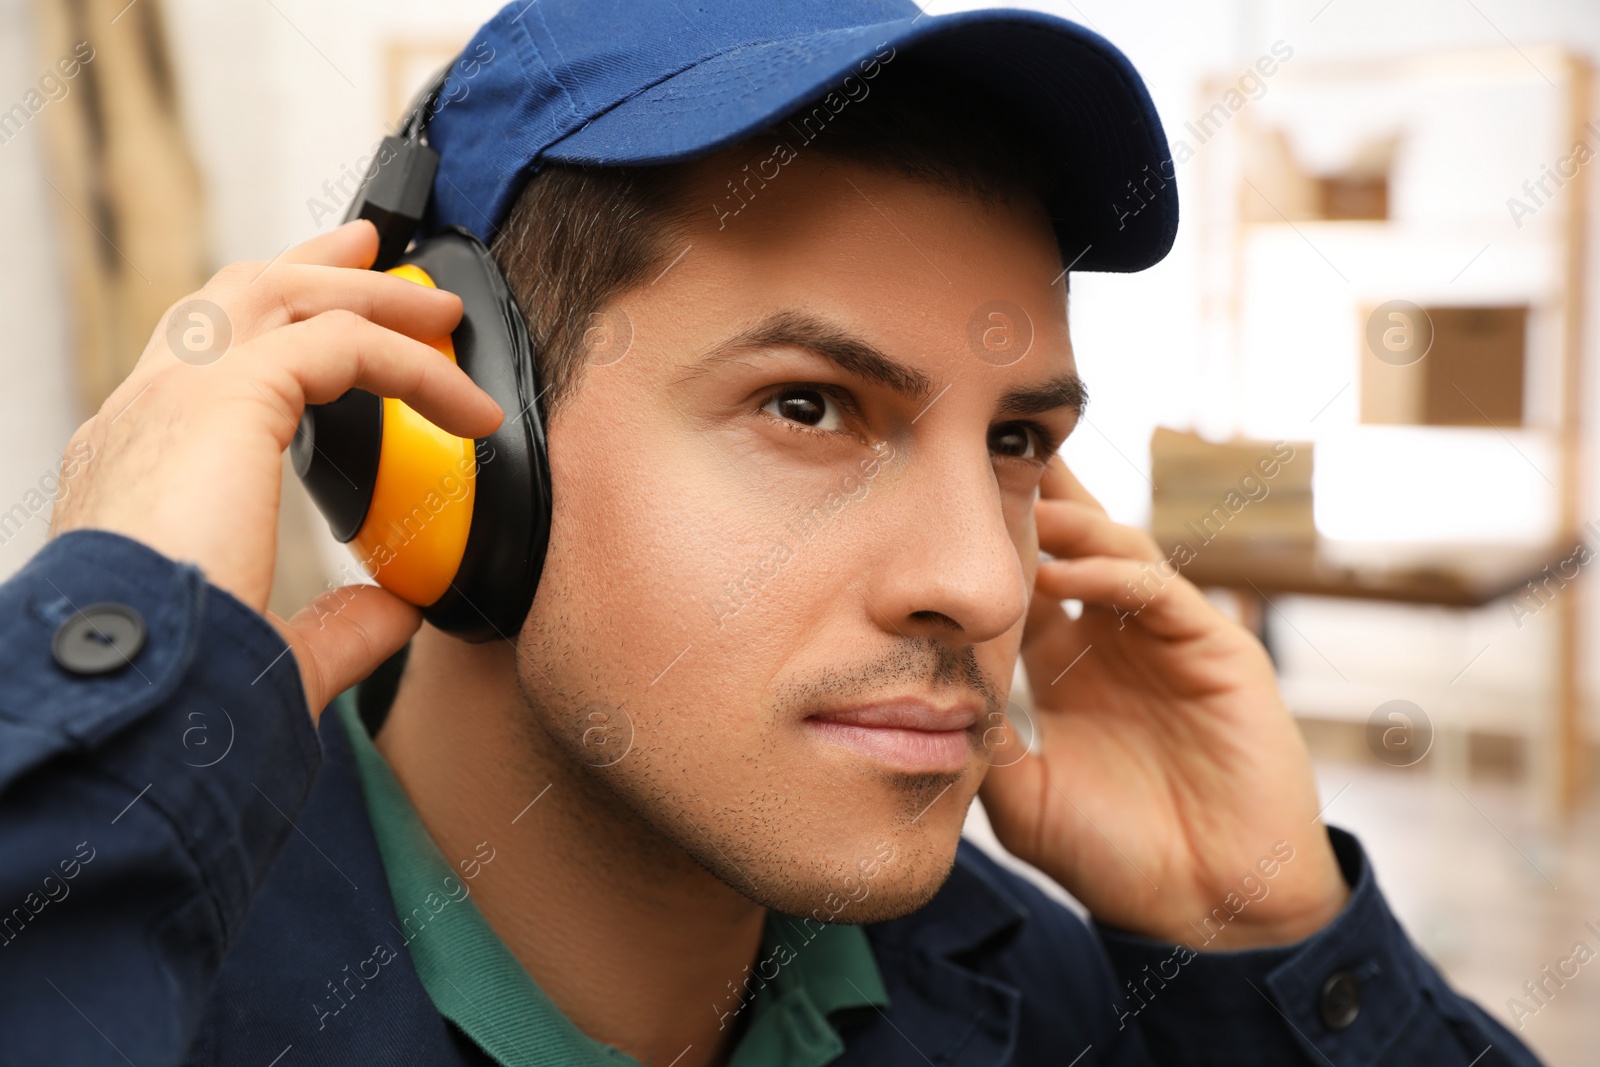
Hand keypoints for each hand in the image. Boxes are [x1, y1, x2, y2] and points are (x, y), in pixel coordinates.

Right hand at [50, 220, 502, 717]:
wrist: (124, 694)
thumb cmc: (175, 691)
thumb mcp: (271, 652)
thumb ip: (336, 628)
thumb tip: (394, 614)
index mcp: (141, 471)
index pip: (206, 368)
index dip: (274, 334)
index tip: (335, 328)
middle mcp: (146, 420)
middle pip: (234, 299)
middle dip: (313, 268)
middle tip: (374, 254)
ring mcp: (175, 399)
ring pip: (280, 294)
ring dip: (367, 292)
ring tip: (436, 310)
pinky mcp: (227, 399)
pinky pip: (342, 345)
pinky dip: (413, 365)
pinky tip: (467, 408)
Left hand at [978, 456, 1348, 948]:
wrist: (1206, 912)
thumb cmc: (1116, 857)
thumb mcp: (1022, 796)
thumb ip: (981, 741)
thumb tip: (913, 696)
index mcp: (1066, 665)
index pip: (1021, 580)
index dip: (987, 541)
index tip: (936, 497)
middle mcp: (1114, 639)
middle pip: (1071, 542)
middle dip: (1032, 496)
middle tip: (981, 444)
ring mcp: (1168, 640)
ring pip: (1117, 549)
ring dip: (1068, 523)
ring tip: (1015, 501)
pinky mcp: (1217, 652)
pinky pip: (1161, 591)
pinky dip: (1114, 571)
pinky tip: (1068, 566)